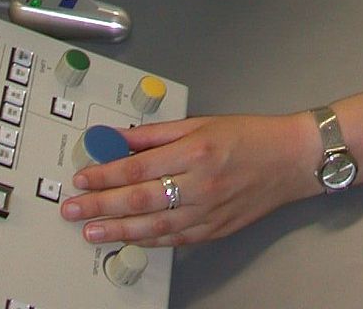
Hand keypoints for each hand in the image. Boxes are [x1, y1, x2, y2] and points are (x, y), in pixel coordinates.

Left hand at [60, 112, 317, 247]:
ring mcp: (205, 213)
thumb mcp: (201, 122)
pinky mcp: (212, 232)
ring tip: (90, 230)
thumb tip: (119, 139)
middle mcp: (198, 185)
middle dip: (99, 205)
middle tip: (72, 209)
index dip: (105, 174)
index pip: (137, 168)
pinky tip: (127, 238)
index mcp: (194, 151)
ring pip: (151, 227)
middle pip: (138, 200)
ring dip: (116, 229)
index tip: (82, 176)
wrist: (290, 159)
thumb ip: (156, 134)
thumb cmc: (249, 135)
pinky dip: (146, 240)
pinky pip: (172, 239)